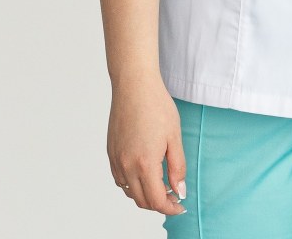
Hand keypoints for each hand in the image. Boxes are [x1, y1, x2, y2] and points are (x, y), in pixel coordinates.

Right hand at [107, 72, 187, 216]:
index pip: (156, 200)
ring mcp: (116, 159)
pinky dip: (132, 184)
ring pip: (129, 191)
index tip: (180, 205)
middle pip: (141, 200)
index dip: (170, 207)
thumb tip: (179, 190)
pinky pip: (120, 179)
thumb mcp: (174, 136)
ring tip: (162, 184)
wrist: (134, 85)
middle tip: (174, 195)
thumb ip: (177, 167)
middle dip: (159, 203)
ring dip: (145, 194)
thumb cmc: (156, 105)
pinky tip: (145, 172)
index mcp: (144, 163)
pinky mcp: (111, 152)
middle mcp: (126, 165)